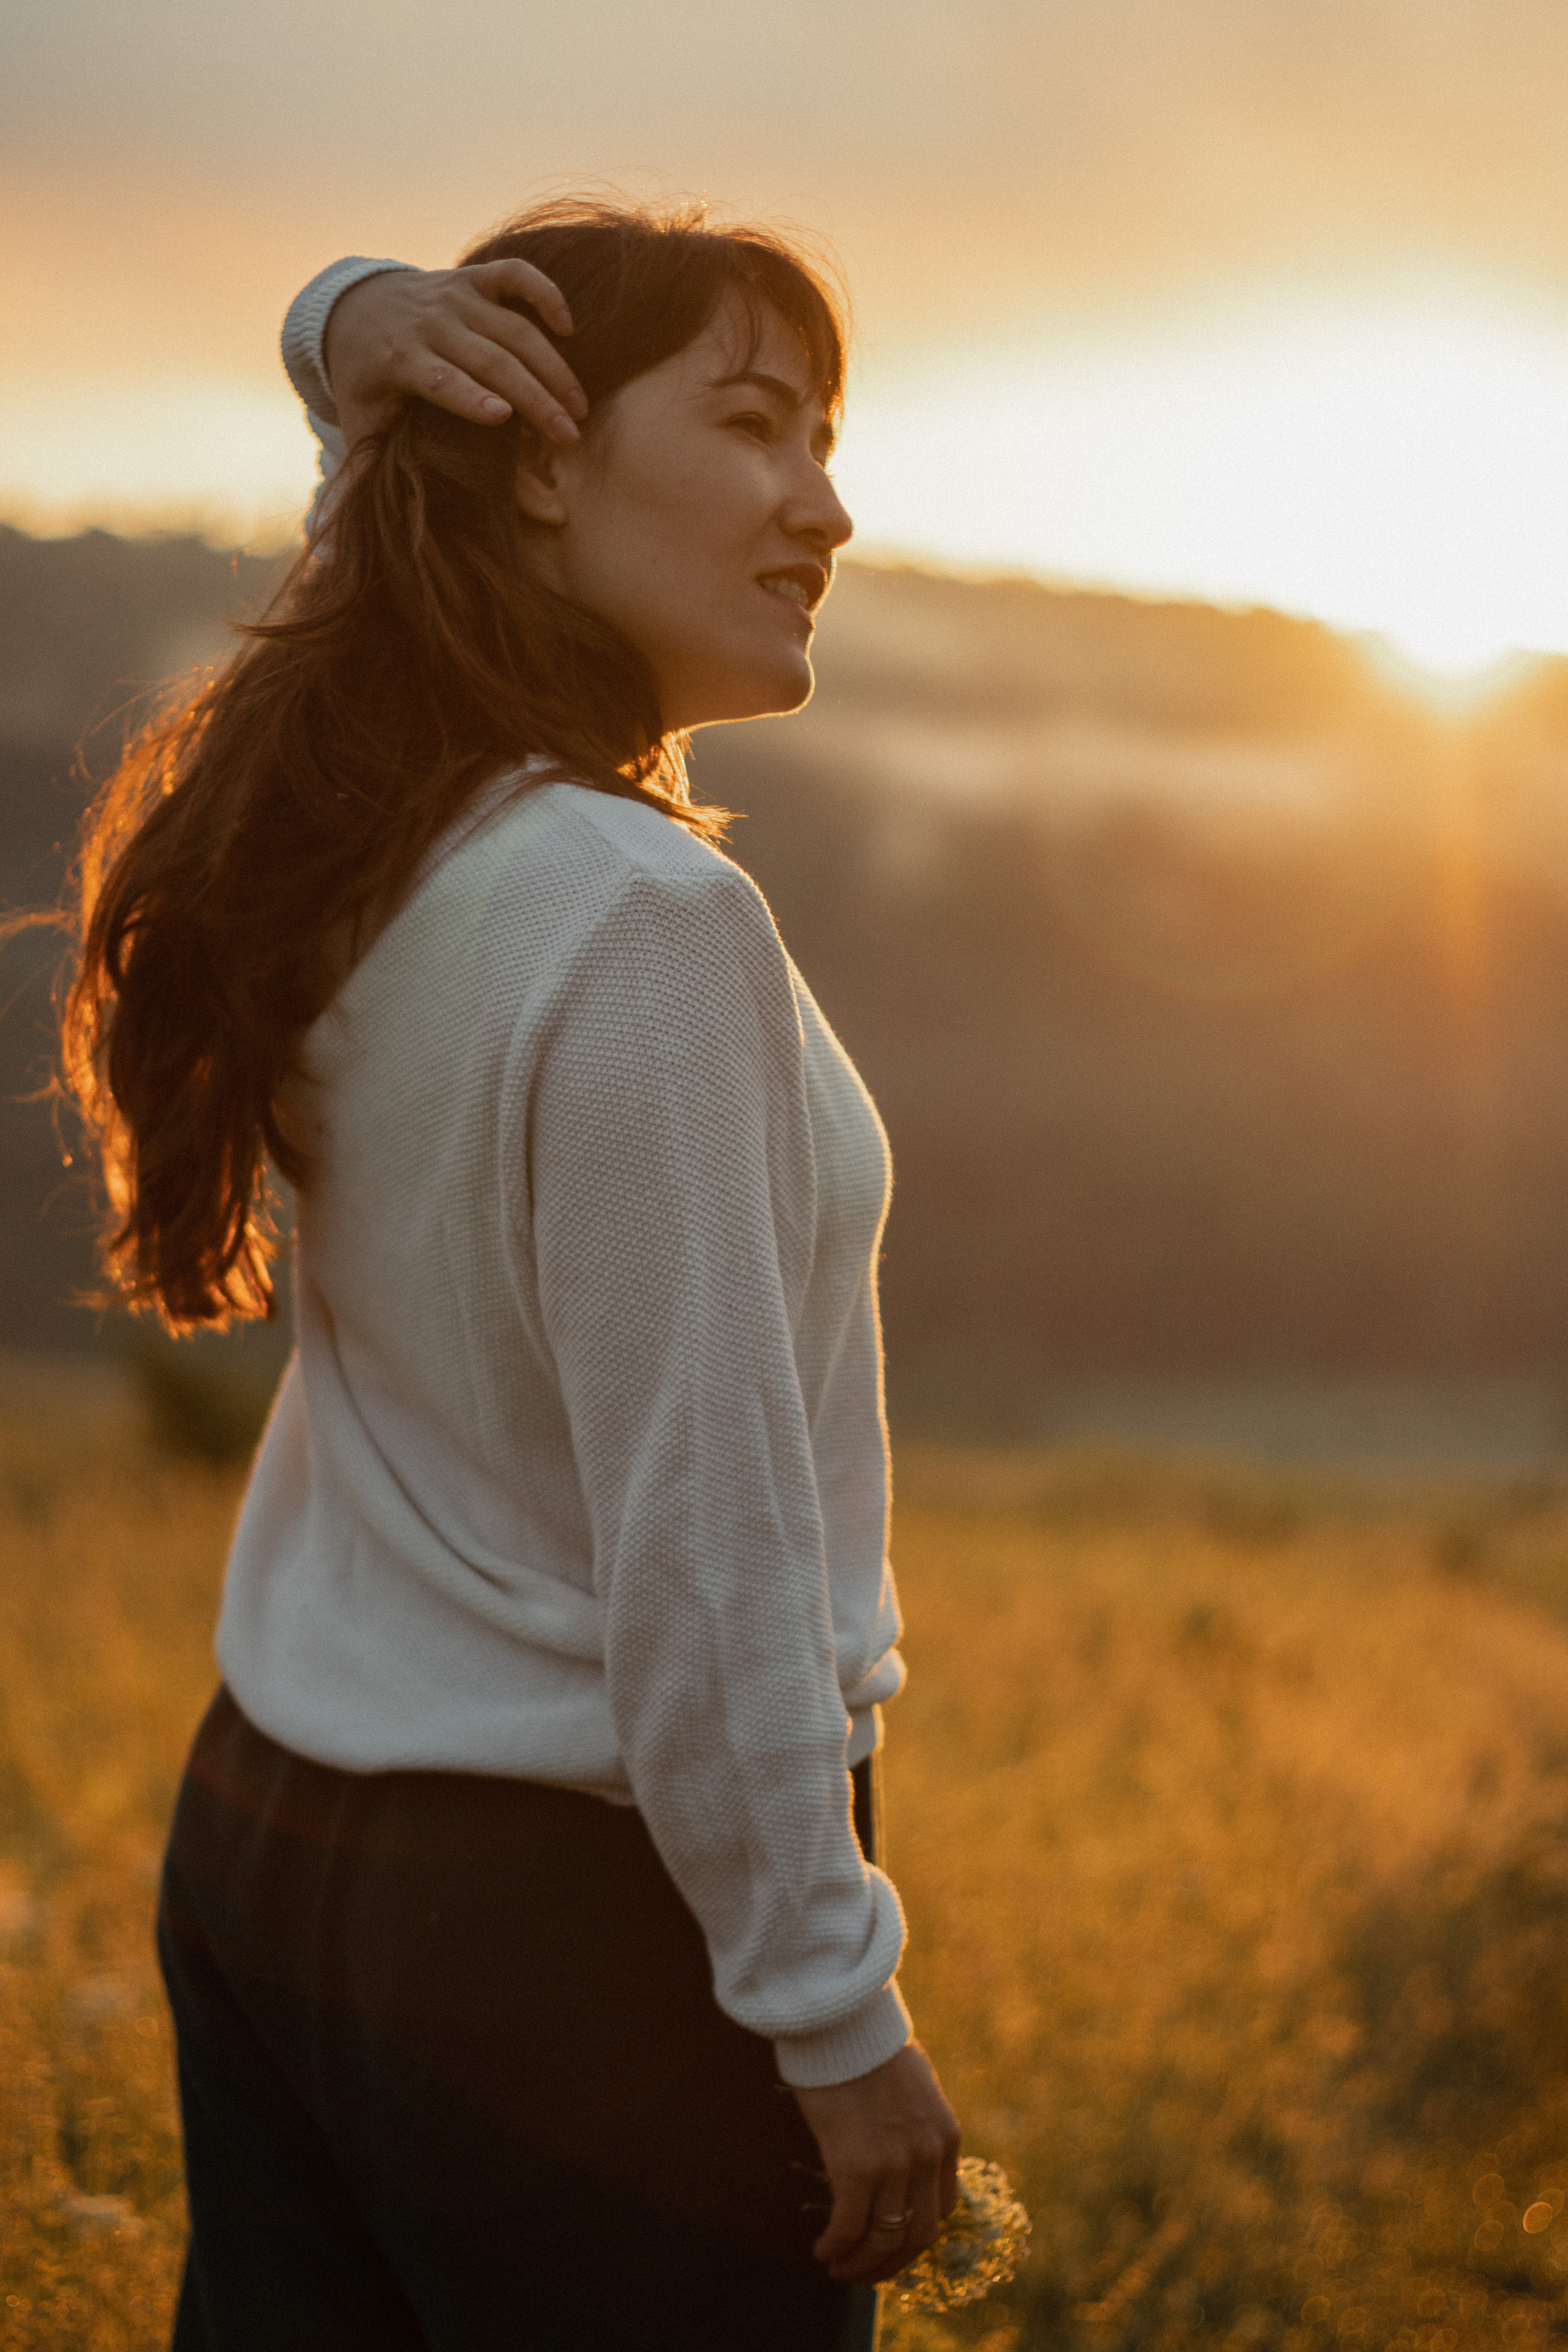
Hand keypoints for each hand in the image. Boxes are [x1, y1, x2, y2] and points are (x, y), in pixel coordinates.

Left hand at [322, 261, 588, 451]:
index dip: (469, 396)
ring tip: (578, 407)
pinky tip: (568, 327)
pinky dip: (545, 293)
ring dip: (552, 366)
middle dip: (535, 397)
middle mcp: (429, 322)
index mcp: (398, 358)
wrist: (352, 309)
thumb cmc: (367, 384)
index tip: (503, 418)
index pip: (439, 378)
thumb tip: (340, 548)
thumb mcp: (364, 429)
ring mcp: (454, 296)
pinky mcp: (473, 278)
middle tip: (570, 435)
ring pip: (514, 328)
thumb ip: (372, 477)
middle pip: (491, 359)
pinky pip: (515, 275)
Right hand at [793, 2040, 961, 2286]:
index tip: (893, 2247)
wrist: (842, 2022)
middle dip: (891, 2264)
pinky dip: (836, 2247)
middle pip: (919, 2236)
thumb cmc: (867, 2046)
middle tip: (865, 2274)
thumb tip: (900, 2149)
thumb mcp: (914, 2086)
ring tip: (839, 2270)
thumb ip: (916, 2125)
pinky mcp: (856, 2166)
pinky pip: (849, 2226)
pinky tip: (821, 2252)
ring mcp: (894, 2164)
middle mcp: (927, 2156)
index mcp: (946, 2137)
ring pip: (884, 2239)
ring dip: (861, 2264)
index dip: (917, 2237)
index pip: (942, 2209)